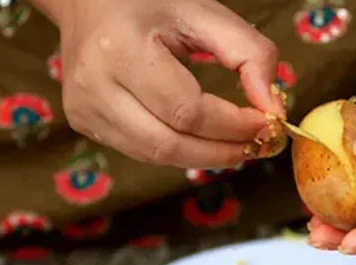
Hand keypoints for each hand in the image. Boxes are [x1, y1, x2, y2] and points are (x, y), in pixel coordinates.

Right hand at [34, 0, 283, 167]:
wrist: (87, 1)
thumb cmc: (149, 3)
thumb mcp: (204, 13)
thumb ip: (249, 54)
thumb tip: (273, 109)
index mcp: (121, 49)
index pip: (186, 111)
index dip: (231, 126)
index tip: (266, 124)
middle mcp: (94, 85)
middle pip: (168, 145)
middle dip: (220, 151)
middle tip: (256, 146)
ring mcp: (83, 109)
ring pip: (155, 156)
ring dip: (202, 157)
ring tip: (235, 145)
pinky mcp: (82, 123)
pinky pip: (140, 151)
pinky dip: (177, 150)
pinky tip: (200, 139)